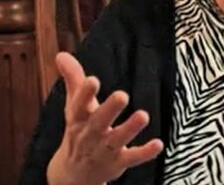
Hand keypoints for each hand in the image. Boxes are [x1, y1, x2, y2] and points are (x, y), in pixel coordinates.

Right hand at [47, 52, 163, 184]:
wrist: (74, 175)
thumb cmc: (79, 131)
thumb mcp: (74, 107)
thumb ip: (73, 79)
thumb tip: (61, 54)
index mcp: (78, 119)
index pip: (79, 105)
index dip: (85, 94)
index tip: (92, 80)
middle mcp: (90, 135)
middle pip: (98, 122)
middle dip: (109, 110)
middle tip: (122, 95)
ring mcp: (105, 150)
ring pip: (117, 140)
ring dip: (130, 129)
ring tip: (143, 115)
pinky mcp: (119, 162)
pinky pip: (133, 158)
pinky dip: (145, 152)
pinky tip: (159, 144)